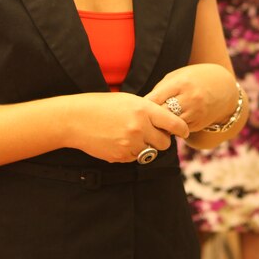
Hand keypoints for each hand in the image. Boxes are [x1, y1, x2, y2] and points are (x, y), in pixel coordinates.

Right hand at [65, 92, 189, 163]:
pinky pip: (135, 158)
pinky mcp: (120, 156)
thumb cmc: (100, 105)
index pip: (173, 123)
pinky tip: (119, 141)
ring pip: (151, 153)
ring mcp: (130, 144)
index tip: (184, 131)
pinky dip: (132, 152)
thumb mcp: (127, 100)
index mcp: (143, 109)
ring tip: (131, 136)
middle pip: (165, 143)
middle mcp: (139, 127)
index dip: (181, 128)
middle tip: (153, 134)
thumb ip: (148, 111)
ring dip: (146, 147)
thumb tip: (166, 123)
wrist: (74, 119)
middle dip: (162, 139)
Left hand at [145, 63, 236, 132]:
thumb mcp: (178, 76)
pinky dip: (170, 129)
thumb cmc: (195, 79)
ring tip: (152, 123)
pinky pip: (178, 130)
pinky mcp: (198, 124)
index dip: (142, 106)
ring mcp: (195, 113)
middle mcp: (190, 99)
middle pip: (161, 115)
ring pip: (169, 126)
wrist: (224, 89)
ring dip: (159, 126)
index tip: (135, 108)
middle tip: (140, 119)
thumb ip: (161, 89)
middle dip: (150, 118)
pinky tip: (167, 124)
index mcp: (181, 83)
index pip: (155, 99)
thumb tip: (143, 105)